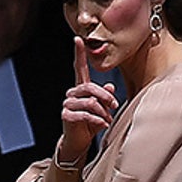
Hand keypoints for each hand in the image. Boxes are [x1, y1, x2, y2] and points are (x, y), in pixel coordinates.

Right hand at [58, 38, 117, 162]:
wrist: (79, 141)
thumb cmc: (91, 123)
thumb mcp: (102, 108)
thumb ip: (106, 96)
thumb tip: (110, 86)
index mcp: (80, 88)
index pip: (79, 68)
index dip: (79, 54)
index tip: (78, 39)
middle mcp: (72, 94)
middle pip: (89, 87)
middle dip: (105, 97)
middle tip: (114, 106)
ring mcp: (67, 105)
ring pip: (89, 102)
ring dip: (102, 112)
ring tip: (108, 119)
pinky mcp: (66, 116)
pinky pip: (85, 115)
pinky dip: (97, 120)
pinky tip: (103, 125)